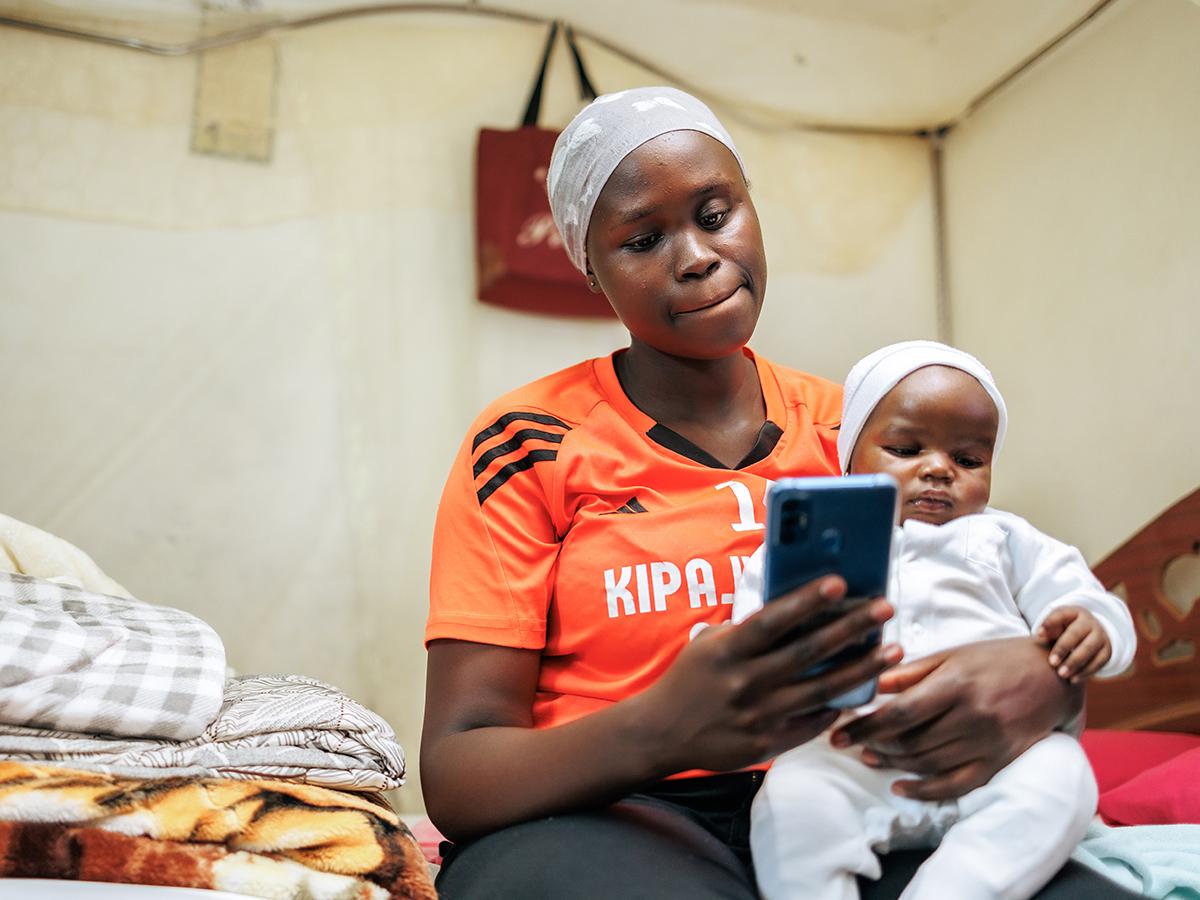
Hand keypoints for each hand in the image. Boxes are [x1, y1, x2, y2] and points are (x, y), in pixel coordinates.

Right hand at [638, 575, 900, 775]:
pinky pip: (812, 723)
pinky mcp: (767, 743)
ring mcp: (758, 715)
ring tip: (892, 651)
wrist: (662, 732)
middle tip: (885, 608)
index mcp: (728, 650)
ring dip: (861, 669)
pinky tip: (862, 693)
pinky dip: (838, 707)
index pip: (773, 620)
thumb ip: (748, 630)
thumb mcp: (710, 645)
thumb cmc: (691, 678)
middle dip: (851, 628)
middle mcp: (745, 681)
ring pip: (822, 690)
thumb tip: (796, 608)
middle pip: (808, 652)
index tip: (839, 582)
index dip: (806, 601)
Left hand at [830, 637, 1078, 801]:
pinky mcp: (999, 762)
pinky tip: (901, 787)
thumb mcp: (953, 655)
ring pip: (928, 763)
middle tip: (848, 743)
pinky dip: (925, 791)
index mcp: (957, 684)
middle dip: (873, 744)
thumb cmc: (996, 659)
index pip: (900, 712)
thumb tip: (871, 684)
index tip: (837, 732)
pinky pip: (957, 785)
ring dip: (893, 764)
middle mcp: (972, 716)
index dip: (864, 725)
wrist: (1053, 676)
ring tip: (869, 756)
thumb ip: (912, 672)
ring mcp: (988, 743)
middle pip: (911, 741)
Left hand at [1037, 606, 1111, 682]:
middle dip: (1062, 648)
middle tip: (1051, 662)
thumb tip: (1041, 634)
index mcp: (1074, 612)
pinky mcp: (1107, 651)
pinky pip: (1098, 662)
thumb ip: (1049, 628)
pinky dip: (1085, 672)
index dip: (1050, 623)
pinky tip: (1073, 679)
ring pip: (1088, 649)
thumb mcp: (1058, 625)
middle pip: (1075, 634)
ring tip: (1061, 674)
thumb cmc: (1066, 629)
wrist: (1091, 634)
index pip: (1061, 614)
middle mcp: (1090, 623)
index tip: (1038, 634)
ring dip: (1074, 663)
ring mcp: (1100, 636)